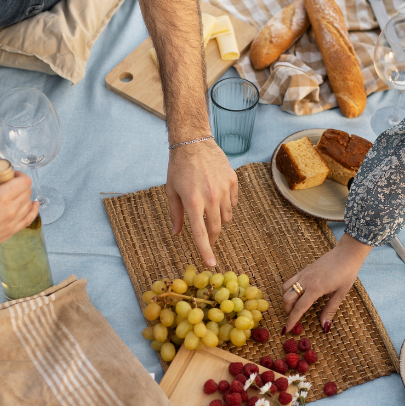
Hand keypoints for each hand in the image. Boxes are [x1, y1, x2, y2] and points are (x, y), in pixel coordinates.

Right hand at [0, 162, 37, 269]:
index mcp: (1, 198)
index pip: (24, 181)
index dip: (18, 174)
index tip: (8, 174)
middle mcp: (11, 211)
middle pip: (27, 191)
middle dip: (18, 183)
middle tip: (5, 183)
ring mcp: (13, 223)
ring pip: (28, 203)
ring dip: (22, 195)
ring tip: (9, 194)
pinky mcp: (11, 233)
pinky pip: (29, 219)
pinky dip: (32, 210)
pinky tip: (33, 205)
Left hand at [166, 140, 237, 267]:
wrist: (194, 141)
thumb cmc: (178, 167)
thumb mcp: (171, 191)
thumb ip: (176, 214)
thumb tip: (177, 233)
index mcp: (193, 201)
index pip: (201, 233)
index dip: (205, 250)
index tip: (211, 263)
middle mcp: (210, 197)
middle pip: (216, 228)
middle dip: (212, 236)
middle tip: (207, 237)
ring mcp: (224, 189)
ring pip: (227, 217)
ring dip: (219, 220)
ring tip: (209, 209)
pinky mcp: (233, 182)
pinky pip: (233, 203)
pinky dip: (226, 205)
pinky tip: (216, 196)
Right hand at [281, 235, 372, 332]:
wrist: (347, 253)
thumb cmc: (346, 273)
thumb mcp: (341, 294)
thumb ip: (330, 310)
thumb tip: (324, 326)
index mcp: (315, 289)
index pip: (299, 308)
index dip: (292, 320)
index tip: (286, 329)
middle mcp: (306, 281)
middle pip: (287, 298)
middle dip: (287, 310)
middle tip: (293, 318)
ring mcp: (303, 273)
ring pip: (286, 288)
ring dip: (286, 299)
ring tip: (294, 307)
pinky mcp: (304, 269)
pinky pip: (290, 280)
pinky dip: (289, 289)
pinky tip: (297, 294)